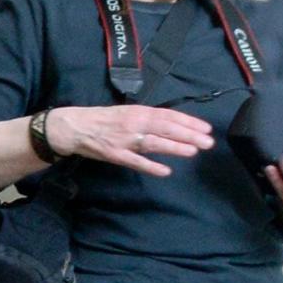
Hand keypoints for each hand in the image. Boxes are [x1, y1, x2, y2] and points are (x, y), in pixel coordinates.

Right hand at [44, 104, 215, 177]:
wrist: (74, 127)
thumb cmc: (102, 120)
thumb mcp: (126, 113)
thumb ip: (147, 118)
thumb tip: (171, 124)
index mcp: (138, 111)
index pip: (168, 115)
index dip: (188, 122)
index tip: (206, 128)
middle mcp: (134, 123)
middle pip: (166, 128)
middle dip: (188, 135)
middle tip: (208, 142)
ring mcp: (124, 140)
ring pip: (154, 143)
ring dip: (174, 148)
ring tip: (193, 152)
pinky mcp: (115, 154)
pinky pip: (135, 161)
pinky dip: (150, 166)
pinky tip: (165, 171)